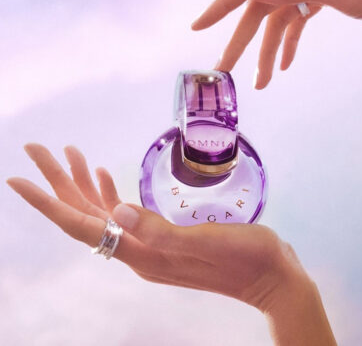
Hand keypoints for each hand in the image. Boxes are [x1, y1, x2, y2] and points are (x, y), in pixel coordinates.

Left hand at [7, 143, 335, 345]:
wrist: (271, 277)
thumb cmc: (246, 258)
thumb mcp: (206, 242)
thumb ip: (159, 232)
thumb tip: (116, 211)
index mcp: (143, 253)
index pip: (82, 225)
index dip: (48, 202)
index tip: (18, 178)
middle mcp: (139, 250)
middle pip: (85, 215)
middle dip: (58, 182)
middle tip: (38, 150)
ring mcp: (151, 244)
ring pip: (103, 212)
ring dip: (82, 184)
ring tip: (68, 155)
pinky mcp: (165, 237)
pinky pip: (126, 213)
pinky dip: (110, 193)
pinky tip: (105, 177)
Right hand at [192, 0, 361, 88]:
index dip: (221, 6)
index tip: (199, 26)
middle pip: (260, 8)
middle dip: (242, 42)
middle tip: (224, 69)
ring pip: (278, 21)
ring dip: (268, 52)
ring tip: (261, 83)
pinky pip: (296, 22)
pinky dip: (289, 44)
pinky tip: (286, 65)